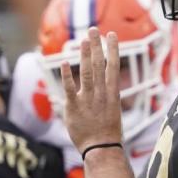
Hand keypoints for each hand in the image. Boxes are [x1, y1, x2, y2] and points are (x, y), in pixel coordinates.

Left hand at [61, 28, 122, 153]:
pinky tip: (64, 62)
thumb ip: (106, 94)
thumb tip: (105, 83)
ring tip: (83, 40)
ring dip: (84, 55)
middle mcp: (101, 93)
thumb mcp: (112, 109)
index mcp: (112, 92)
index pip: (113, 66)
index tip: (112, 34)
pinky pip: (70, 88)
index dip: (112, 49)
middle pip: (99, 64)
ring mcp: (88, 99)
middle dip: (96, 45)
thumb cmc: (107, 131)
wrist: (100, 148)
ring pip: (86, 72)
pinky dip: (67, 75)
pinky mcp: (74, 107)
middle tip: (93, 30)